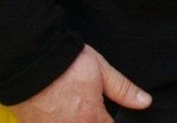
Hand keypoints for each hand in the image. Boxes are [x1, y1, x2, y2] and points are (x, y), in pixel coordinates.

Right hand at [10, 45, 149, 122]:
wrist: (30, 59)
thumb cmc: (68, 63)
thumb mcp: (102, 71)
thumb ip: (123, 89)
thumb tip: (145, 102)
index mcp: (91, 118)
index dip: (111, 121)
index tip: (108, 114)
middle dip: (93, 121)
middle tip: (87, 106)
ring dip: (76, 120)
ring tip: (75, 107)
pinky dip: (58, 122)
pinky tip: (59, 113)